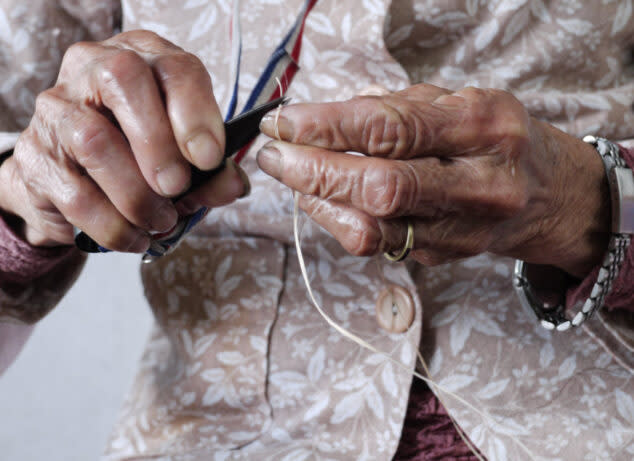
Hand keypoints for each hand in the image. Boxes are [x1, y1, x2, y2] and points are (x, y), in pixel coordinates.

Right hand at [0, 30, 247, 251]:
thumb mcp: (183, 162)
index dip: (196, 112)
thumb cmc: (139, 164)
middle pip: (123, 80)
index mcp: (142, 59)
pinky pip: (74, 192)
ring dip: (136, 193)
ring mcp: (55, 110)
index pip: (173, 66)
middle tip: (177, 188)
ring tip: (160, 221)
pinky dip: (112, 225)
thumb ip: (210, 173)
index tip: (210, 159)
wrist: (72, 191)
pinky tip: (134, 238)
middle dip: (158, 142)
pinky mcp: (33, 156)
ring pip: (93, 139)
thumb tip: (234, 185)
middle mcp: (91, 70)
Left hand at [257, 84, 609, 277]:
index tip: (283, 122)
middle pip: (379, 188)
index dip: (327, 127)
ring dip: (316, 200)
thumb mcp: (461, 102)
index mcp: (483, 126)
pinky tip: (320, 199)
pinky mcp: (444, 257)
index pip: (392, 129)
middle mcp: (478, 182)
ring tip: (290, 174)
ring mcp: (463, 228)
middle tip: (274, 154)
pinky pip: (377, 245)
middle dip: (312, 171)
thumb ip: (397, 106)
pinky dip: (336, 221)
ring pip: (372, 227)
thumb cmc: (497, 138)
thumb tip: (325, 116)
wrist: (553, 195)